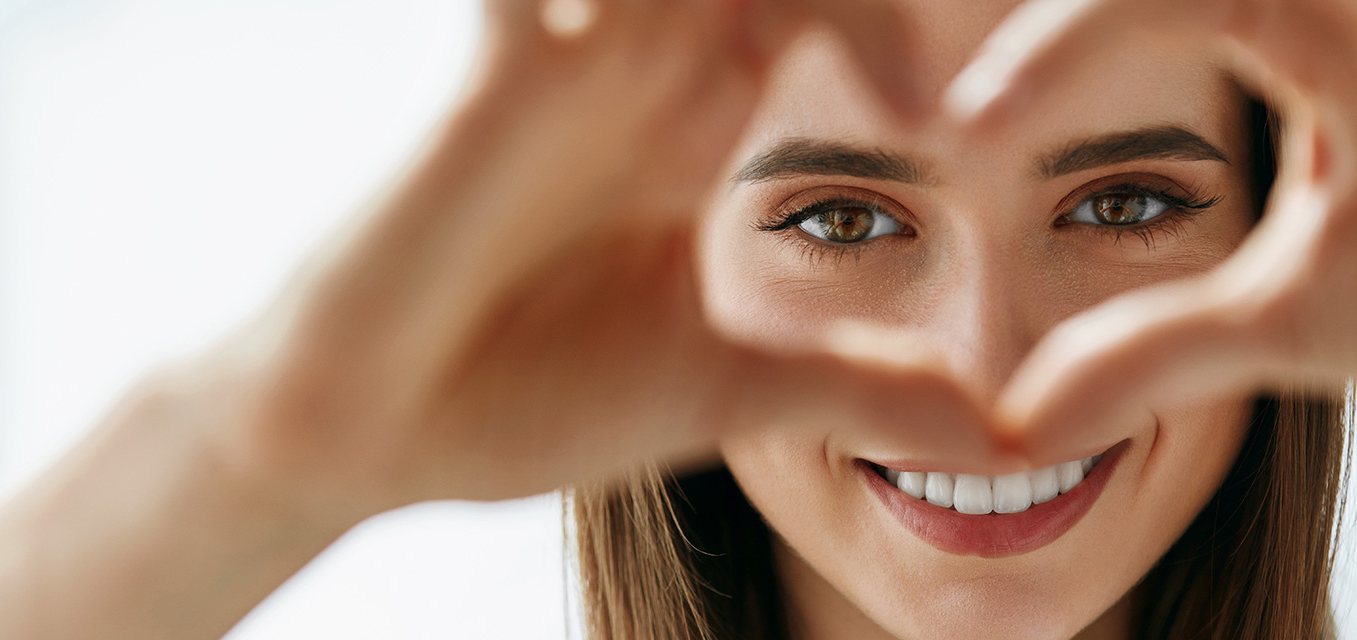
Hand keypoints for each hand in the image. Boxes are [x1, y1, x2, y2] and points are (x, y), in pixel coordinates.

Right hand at [199, 0, 993, 509]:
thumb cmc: (525, 396)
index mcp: (702, 116)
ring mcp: (573, 52)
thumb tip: (990, 431)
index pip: (832, 9)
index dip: (914, 25)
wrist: (366, 434)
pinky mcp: (498, 65)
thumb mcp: (728, 389)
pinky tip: (646, 19)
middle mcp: (645, 61)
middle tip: (948, 53)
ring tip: (885, 70)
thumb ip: (856, 385)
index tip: (979, 88)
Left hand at [952, 0, 1356, 452]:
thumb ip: (1149, 346)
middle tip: (949, 34)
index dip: (1049, 56)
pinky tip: (1243, 11)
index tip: (956, 129)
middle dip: (1081, 4)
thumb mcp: (1272, 317)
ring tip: (1058, 34)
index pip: (1139, 5)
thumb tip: (1016, 423)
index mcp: (1293, 36)